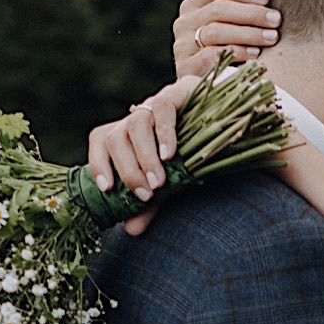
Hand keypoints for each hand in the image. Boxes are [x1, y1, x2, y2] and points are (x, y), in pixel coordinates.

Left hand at [87, 77, 199, 236]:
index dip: (98, 163)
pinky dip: (164, 134)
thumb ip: (149, 205)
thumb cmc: (190, 157)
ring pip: (136, 124)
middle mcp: (136, 118)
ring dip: (144, 157)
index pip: (100, 140)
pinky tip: (170, 156)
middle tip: (146, 194)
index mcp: (128, 135)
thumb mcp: (168, 184)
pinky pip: (162, 108)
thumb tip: (131, 230)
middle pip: (115, 137)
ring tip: (160, 182)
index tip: (107, 189)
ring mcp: (155, 104)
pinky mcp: (177, 94)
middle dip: (127, 170)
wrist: (225, 123)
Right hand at [173, 0, 281, 77]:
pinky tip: (256, 56)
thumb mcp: (221, 19)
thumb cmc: (222, 50)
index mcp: (191, 6)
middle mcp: (182, 24)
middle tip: (276, 19)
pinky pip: (212, 56)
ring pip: (215, 31)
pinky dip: (236, 54)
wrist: (207, 91)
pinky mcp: (186, 69)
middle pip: (218, 9)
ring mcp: (182, 47)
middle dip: (251, 13)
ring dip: (248, 33)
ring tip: (272, 38)